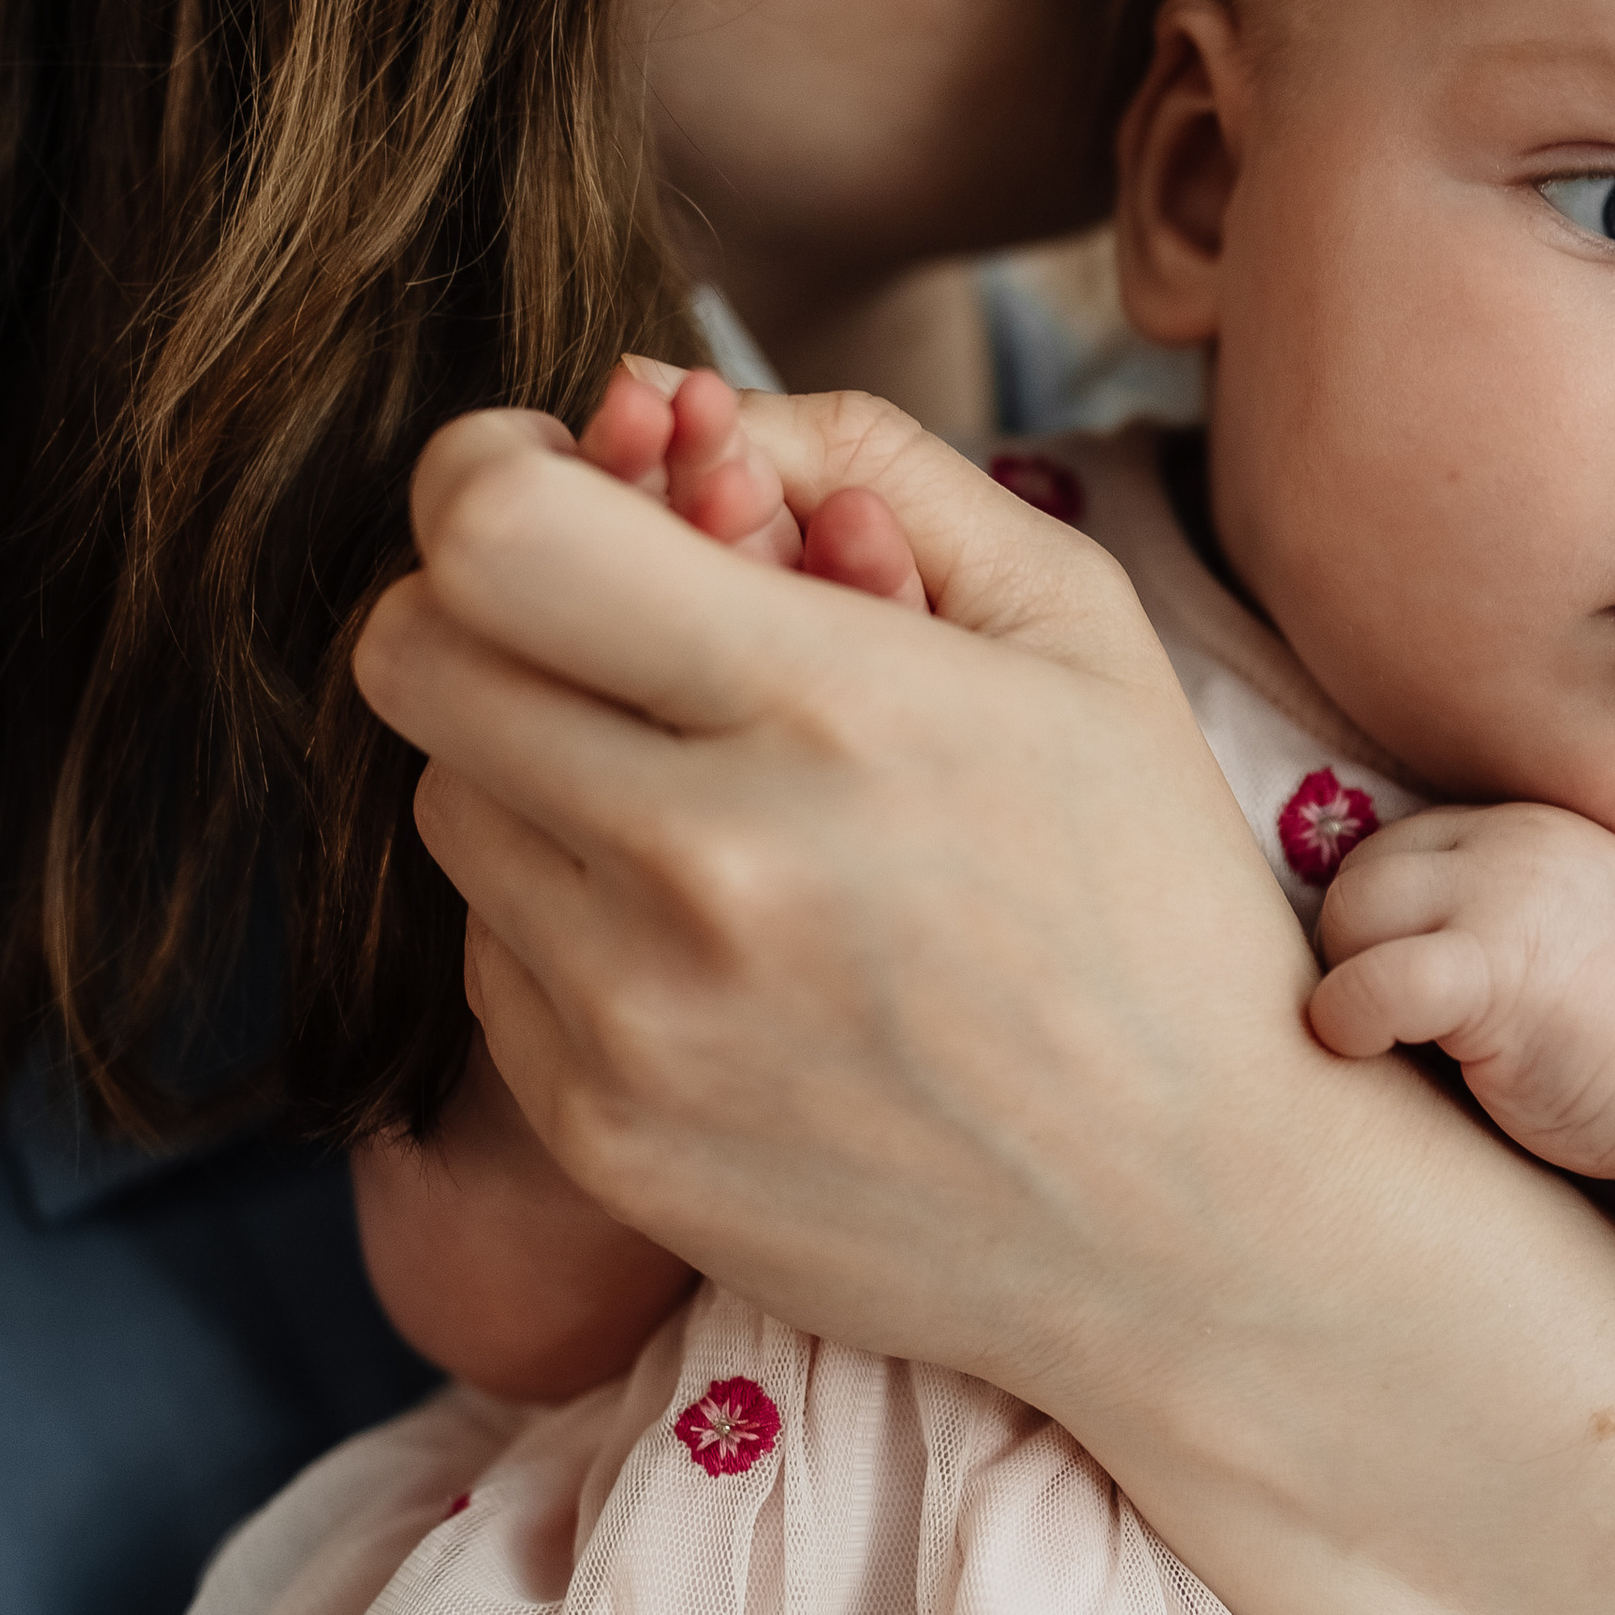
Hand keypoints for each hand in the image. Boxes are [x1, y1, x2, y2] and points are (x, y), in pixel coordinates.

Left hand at [350, 392, 1321, 1394]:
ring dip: (531, 769)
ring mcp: (641, 1023)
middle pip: (416, 658)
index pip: (491, 535)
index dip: (487, 474)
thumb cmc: (1151, 897)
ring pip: (442, 805)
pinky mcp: (608, 1139)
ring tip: (696, 803)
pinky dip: (565, 922)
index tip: (552, 486)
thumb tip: (665, 398)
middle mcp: (707, 866)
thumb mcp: (1078, 631)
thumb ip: (874, 462)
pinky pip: (487, 959)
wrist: (1198, 1217)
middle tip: (603, 629)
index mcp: (834, 708)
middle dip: (491, 609)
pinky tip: (715, 944)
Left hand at [1311, 803, 1614, 1183]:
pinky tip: (1366, 1050)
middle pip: (1361, 877)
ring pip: (1351, 916)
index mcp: (1527, 833)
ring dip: (1349, 984)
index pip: (1397, 852)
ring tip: (1396, 1043)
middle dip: (1357, 954)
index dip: (1381, 928)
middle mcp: (1510, 846)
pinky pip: (1370, 980)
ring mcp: (1502, 899)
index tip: (1407, 993)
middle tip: (1399, 1026)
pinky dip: (1345, 1019)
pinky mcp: (1492, 970)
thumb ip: (1490, 912)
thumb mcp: (1564, 935)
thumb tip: (1372, 942)